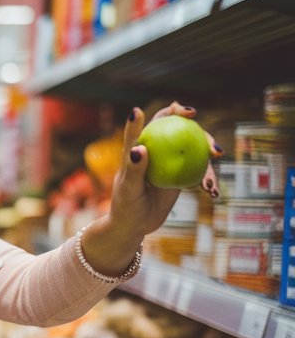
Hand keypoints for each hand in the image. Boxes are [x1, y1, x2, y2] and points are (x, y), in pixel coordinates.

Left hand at [109, 102, 221, 238]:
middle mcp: (157, 150)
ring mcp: (170, 162)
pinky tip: (213, 192)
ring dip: (208, 158)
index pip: (155, 123)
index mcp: (140, 146)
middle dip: (201, 133)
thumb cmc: (125, 207)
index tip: (188, 112)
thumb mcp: (128, 190)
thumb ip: (133, 170)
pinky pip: (199, 171)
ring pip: (194, 150)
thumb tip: (139, 147)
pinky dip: (208, 179)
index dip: (172, 111)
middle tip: (212, 148)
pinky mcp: (180, 176)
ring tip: (210, 179)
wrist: (134, 226)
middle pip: (182, 131)